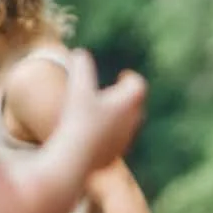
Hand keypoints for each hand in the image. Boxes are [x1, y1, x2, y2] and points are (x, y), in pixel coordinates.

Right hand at [58, 50, 145, 171]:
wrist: (75, 158)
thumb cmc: (78, 119)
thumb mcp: (77, 88)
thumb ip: (80, 66)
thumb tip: (80, 53)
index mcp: (128, 102)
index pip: (138, 85)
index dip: (131, 79)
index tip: (122, 76)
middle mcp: (131, 122)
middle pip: (136, 107)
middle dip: (127, 99)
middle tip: (115, 94)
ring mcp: (124, 141)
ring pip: (128, 126)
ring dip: (120, 118)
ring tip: (106, 114)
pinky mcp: (113, 157)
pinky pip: (117, 143)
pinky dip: (110, 135)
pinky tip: (96, 135)